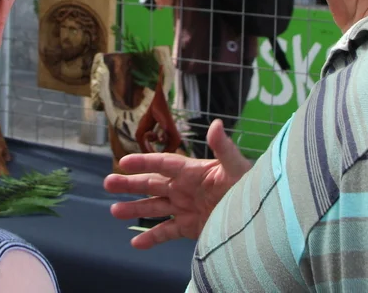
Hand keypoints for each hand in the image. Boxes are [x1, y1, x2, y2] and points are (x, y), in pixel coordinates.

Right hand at [104, 119, 251, 248]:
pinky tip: (135, 243)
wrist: (260, 217)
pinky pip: (167, 232)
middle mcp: (185, 188)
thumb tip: (216, 124)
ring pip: (154, 208)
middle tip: (107, 182)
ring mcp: (186, 208)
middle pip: (152, 184)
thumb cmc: (250, 186)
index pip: (163, 163)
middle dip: (130, 184)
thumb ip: (224, 148)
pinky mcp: (191, 227)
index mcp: (193, 171)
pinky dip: (151, 238)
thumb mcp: (237, 167)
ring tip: (114, 211)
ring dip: (134, 209)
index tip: (123, 161)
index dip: (144, 161)